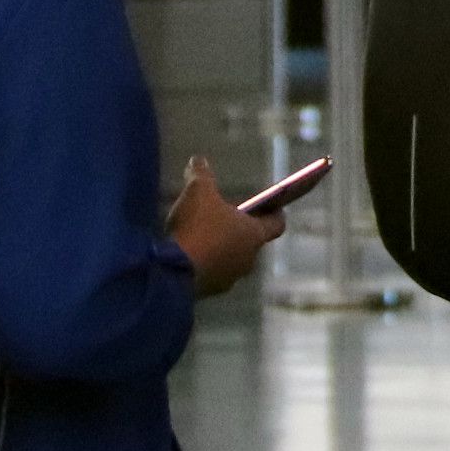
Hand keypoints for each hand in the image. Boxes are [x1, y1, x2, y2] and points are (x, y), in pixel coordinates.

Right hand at [167, 156, 284, 296]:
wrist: (173, 272)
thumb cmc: (196, 228)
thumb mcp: (198, 192)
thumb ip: (201, 174)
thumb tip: (198, 160)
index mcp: (254, 235)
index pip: (276, 224)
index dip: (276, 212)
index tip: (276, 205)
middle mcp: (247, 259)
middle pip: (251, 242)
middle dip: (241, 229)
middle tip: (227, 216)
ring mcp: (228, 278)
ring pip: (231, 259)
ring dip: (222, 248)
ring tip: (203, 234)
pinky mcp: (208, 291)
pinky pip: (211, 273)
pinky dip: (204, 263)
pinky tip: (188, 253)